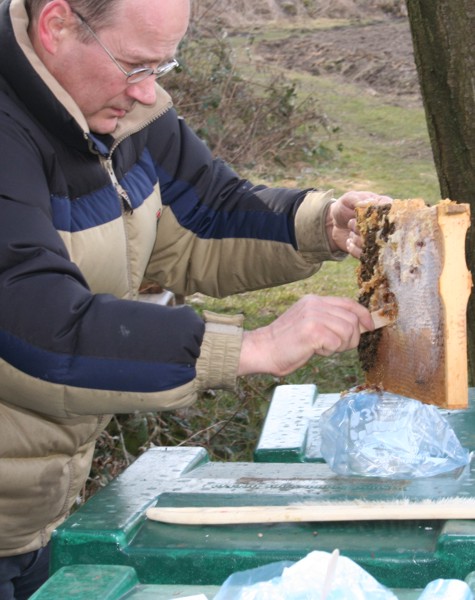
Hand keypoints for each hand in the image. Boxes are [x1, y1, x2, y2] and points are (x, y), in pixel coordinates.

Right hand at [238, 295, 373, 376]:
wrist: (262, 350)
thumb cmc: (285, 343)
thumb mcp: (308, 323)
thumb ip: (328, 320)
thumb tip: (357, 326)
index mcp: (314, 300)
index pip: (349, 303)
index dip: (363, 315)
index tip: (369, 327)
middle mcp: (315, 304)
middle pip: (352, 320)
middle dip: (351, 338)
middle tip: (333, 347)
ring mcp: (313, 316)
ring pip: (348, 332)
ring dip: (340, 346)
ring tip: (322, 348)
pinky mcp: (312, 331)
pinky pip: (337, 343)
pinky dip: (330, 351)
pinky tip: (315, 351)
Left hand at [328, 191, 391, 257]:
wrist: (332, 223)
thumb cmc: (343, 207)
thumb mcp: (348, 199)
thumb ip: (357, 199)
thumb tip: (369, 202)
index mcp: (383, 208)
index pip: (391, 214)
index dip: (379, 217)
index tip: (365, 217)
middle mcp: (384, 224)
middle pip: (382, 232)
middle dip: (364, 228)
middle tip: (351, 222)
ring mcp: (377, 239)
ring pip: (373, 245)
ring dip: (357, 238)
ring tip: (350, 231)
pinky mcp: (369, 250)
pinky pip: (364, 255)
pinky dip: (354, 248)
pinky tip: (349, 240)